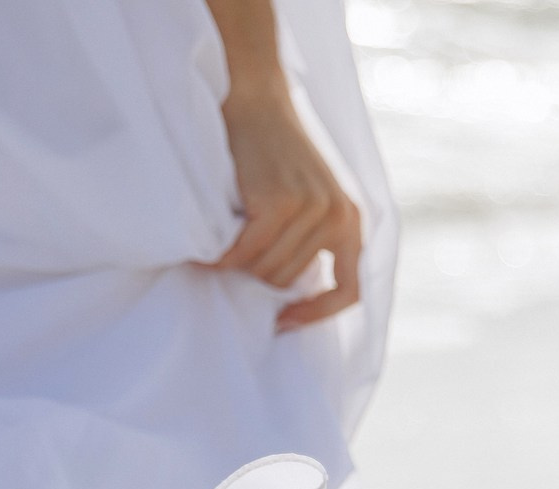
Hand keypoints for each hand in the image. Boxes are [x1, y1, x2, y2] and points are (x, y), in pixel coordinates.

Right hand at [214, 90, 361, 332]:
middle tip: (231, 257)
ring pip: (264, 271)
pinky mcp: (280, 204)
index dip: (315, 315)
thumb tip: (288, 295)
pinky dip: (218, 258)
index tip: (283, 320)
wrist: (256, 98)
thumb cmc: (272, 151)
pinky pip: (242, 254)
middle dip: (255, 276)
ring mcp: (312, 209)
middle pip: (289, 282)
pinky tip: (206, 251)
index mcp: (352, 220)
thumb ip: (310, 237)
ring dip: (235, 265)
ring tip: (220, 246)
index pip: (349, 291)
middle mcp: (339, 217)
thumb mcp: (309, 196)